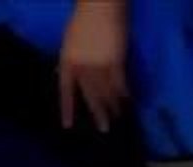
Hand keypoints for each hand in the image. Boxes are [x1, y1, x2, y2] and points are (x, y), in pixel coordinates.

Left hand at [58, 1, 128, 131]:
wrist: (100, 7)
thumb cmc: (84, 19)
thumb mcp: (70, 41)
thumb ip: (69, 59)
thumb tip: (64, 74)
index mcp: (67, 61)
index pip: (66, 90)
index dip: (67, 108)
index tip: (68, 125)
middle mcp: (81, 67)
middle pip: (90, 96)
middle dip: (98, 113)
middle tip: (104, 128)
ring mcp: (99, 65)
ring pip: (106, 92)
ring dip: (113, 105)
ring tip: (119, 115)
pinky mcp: (115, 62)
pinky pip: (120, 83)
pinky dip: (124, 93)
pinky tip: (128, 100)